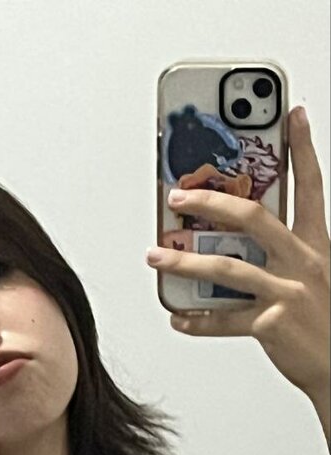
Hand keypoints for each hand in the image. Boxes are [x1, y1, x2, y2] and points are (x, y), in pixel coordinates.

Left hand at [146, 106, 329, 398]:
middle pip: (254, 218)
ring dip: (184, 261)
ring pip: (226, 268)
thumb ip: (283, 255)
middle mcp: (305, 262)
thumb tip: (234, 244)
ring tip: (156, 256)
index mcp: (317, 245)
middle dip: (211, 202)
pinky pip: (223, 319)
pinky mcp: (272, 324)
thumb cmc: (323, 322)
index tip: (294, 114)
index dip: (303, 148)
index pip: (311, 186)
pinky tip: (177, 316)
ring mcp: (289, 292)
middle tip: (178, 195)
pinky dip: (196, 320)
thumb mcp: (315, 277)